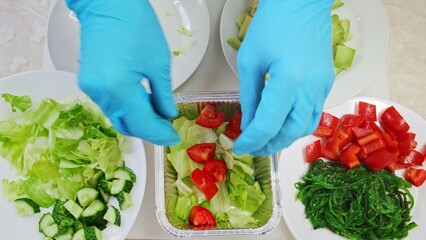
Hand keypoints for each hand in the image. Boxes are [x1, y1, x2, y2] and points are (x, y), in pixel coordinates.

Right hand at [66, 0, 179, 144]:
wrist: (107, 3)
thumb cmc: (135, 24)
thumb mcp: (158, 62)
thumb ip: (163, 95)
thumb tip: (167, 115)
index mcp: (119, 88)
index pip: (142, 123)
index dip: (159, 134)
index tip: (173, 138)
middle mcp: (100, 93)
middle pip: (126, 124)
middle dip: (148, 131)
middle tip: (167, 129)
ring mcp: (91, 88)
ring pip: (117, 116)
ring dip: (137, 120)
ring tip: (158, 117)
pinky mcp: (89, 82)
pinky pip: (110, 105)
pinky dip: (127, 109)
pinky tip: (142, 104)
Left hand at [232, 0, 334, 155]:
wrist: (302, 3)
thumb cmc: (272, 23)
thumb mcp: (250, 60)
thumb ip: (249, 95)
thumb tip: (248, 122)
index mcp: (288, 81)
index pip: (268, 124)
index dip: (252, 140)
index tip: (240, 146)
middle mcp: (310, 88)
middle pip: (290, 132)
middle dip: (269, 145)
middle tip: (252, 147)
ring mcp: (322, 87)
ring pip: (305, 127)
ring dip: (285, 138)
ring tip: (267, 140)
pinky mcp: (327, 83)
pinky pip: (314, 113)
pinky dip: (297, 125)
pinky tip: (283, 124)